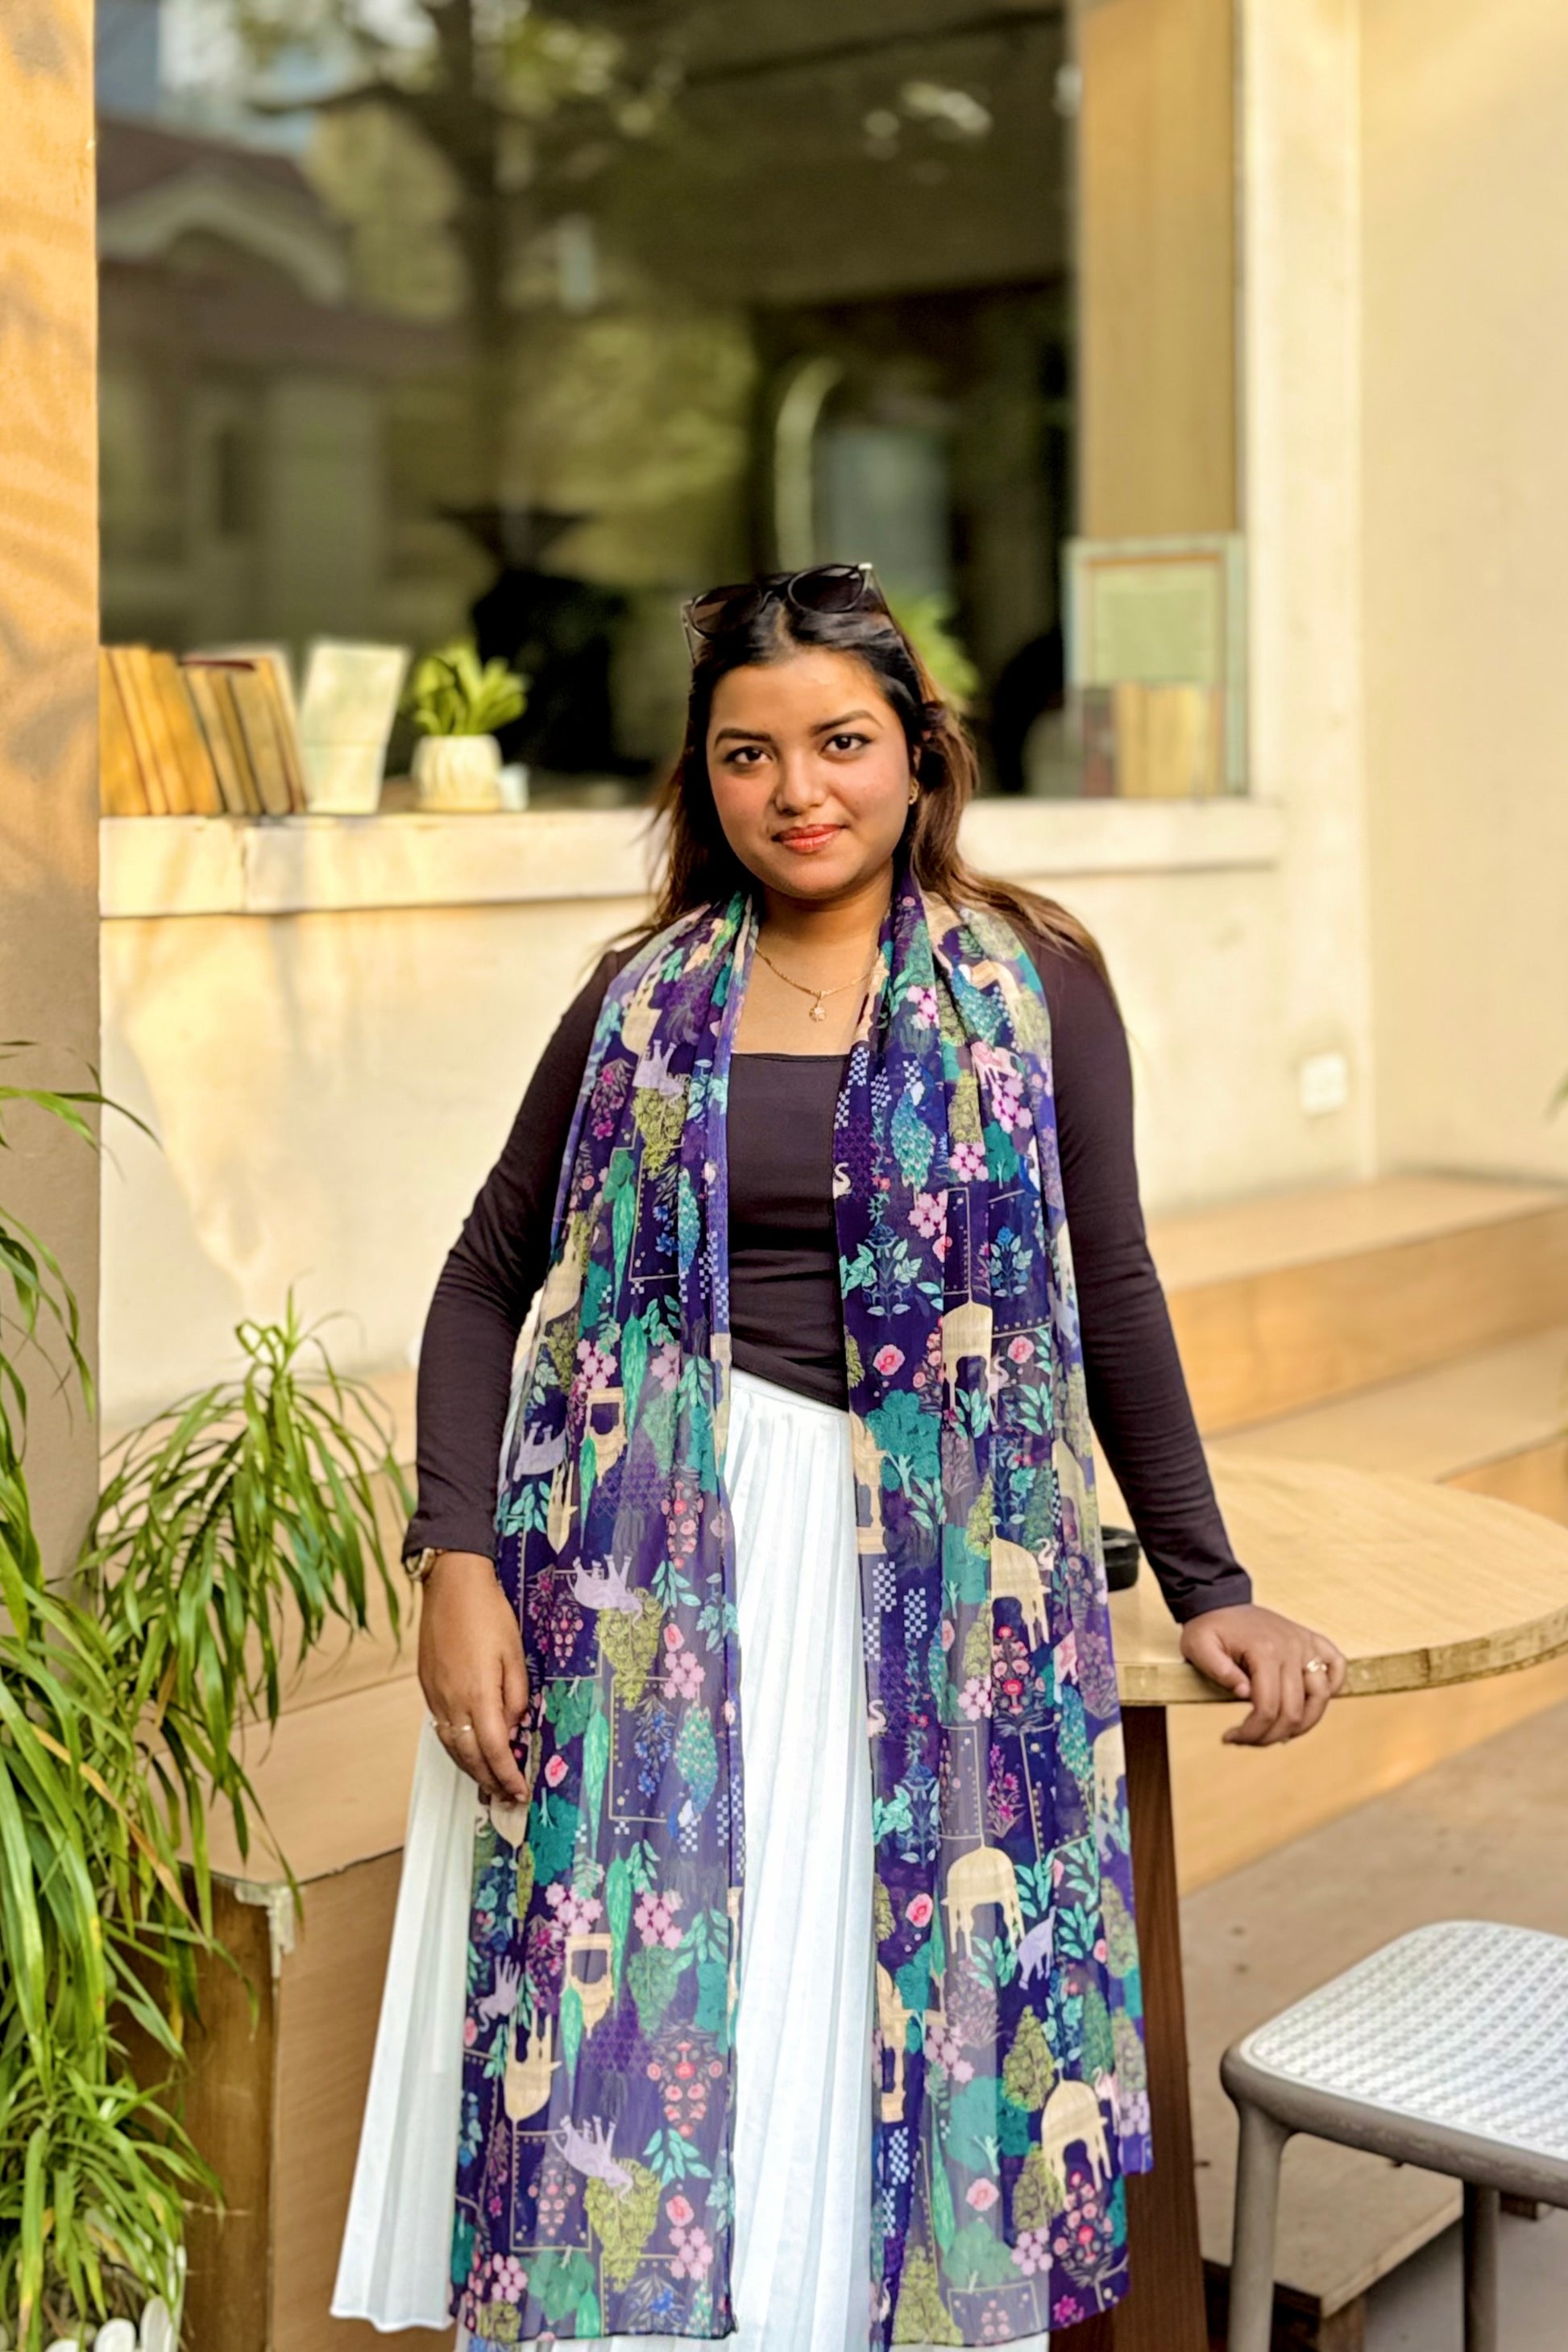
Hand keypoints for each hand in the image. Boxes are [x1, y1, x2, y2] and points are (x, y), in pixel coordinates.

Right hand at [417, 1551, 531, 1802]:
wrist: (451, 1584)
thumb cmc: (487, 1612)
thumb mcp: (515, 1653)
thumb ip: (516, 1695)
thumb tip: (513, 1726)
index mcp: (479, 1694)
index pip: (494, 1750)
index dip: (507, 1775)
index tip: (519, 1791)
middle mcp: (452, 1701)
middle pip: (469, 1756)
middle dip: (488, 1780)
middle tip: (505, 1796)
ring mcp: (436, 1695)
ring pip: (451, 1746)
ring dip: (469, 1769)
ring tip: (487, 1782)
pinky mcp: (427, 1687)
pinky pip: (441, 1728)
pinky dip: (455, 1747)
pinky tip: (466, 1750)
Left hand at [1179, 1605, 1345, 1745]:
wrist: (1219, 1599)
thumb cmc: (1208, 1626)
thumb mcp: (1198, 1647)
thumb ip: (1219, 1671)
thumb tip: (1244, 1694)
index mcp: (1264, 1650)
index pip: (1267, 1708)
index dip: (1251, 1732)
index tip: (1230, 1738)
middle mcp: (1291, 1647)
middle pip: (1294, 1710)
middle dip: (1271, 1735)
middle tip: (1249, 1740)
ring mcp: (1304, 1643)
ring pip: (1321, 1696)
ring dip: (1303, 1724)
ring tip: (1280, 1733)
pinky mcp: (1311, 1640)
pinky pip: (1336, 1665)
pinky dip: (1333, 1686)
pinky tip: (1311, 1702)